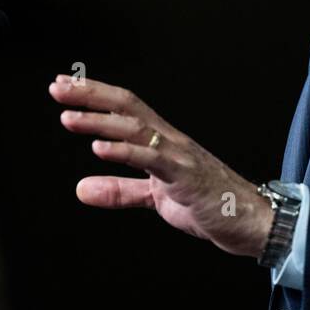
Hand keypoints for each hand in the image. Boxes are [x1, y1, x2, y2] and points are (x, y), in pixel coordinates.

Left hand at [48, 74, 273, 258]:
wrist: (252, 222)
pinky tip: (100, 148)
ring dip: (100, 121)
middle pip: (127, 108)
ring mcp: (179, 156)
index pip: (125, 109)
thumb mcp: (154, 198)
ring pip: (136, 129)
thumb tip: (81, 189)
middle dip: (90, 96)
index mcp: (163, 142)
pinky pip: (152, 159)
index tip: (64, 87)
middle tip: (57, 87)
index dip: (94, 96)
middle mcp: (170, 141)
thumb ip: (119, 191)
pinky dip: (125, 151)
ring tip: (68, 118)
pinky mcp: (186, 178)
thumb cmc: (210, 204)